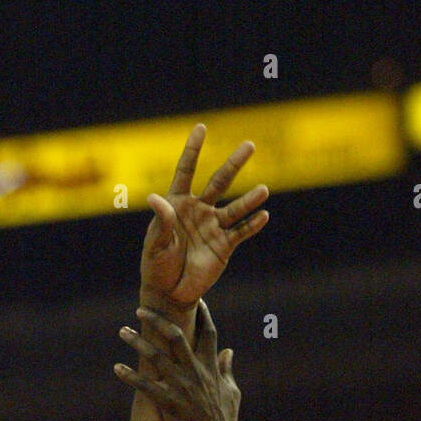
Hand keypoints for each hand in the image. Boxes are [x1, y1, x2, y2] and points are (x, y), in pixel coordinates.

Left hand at [114, 300, 240, 420]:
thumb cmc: (225, 420)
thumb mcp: (231, 391)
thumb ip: (226, 369)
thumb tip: (229, 351)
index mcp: (211, 367)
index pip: (209, 333)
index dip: (203, 314)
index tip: (195, 298)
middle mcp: (195, 372)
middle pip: (176, 336)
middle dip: (158, 320)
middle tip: (140, 310)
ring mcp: (181, 386)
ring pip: (156, 357)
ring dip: (137, 342)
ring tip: (122, 331)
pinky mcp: (168, 402)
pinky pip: (144, 386)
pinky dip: (130, 376)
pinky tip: (117, 368)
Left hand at [139, 124, 268, 310]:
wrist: (169, 292)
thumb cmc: (156, 264)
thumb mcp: (156, 243)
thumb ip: (162, 221)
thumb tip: (156, 198)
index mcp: (177, 204)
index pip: (186, 171)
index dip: (193, 150)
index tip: (201, 128)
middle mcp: (199, 210)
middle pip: (219, 182)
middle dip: (234, 164)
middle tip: (250, 145)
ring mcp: (213, 227)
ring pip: (235, 208)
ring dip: (249, 199)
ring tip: (264, 190)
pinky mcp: (224, 245)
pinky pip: (241, 232)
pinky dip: (252, 224)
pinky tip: (263, 215)